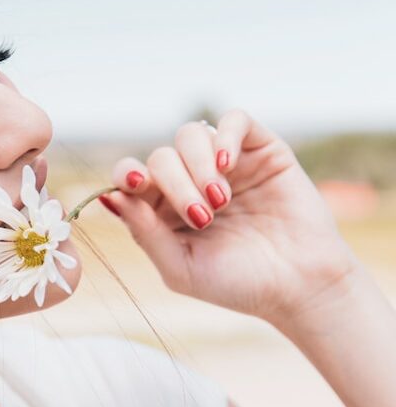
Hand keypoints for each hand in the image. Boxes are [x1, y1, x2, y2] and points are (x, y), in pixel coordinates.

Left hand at [99, 109, 359, 324]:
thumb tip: (109, 198)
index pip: (130, 178)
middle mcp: (188, 183)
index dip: (125, 175)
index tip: (135, 184)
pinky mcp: (260, 150)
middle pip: (159, 158)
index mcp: (162, 211)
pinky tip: (228, 164)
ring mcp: (223, 164)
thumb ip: (145, 233)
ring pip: (190, 135)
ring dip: (198, 165)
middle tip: (202, 218)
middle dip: (174, 184)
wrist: (298, 286)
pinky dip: (225, 135)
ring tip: (221, 201)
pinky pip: (233, 120)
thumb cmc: (236, 284)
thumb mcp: (180, 268)